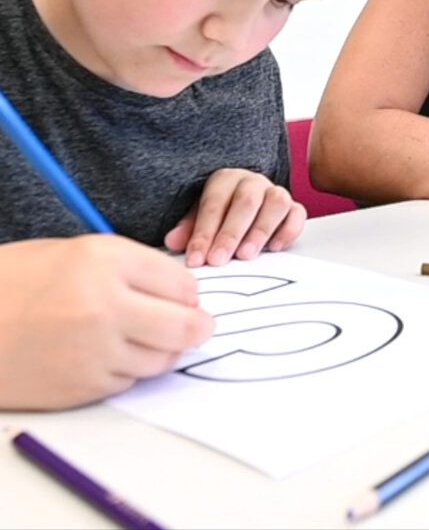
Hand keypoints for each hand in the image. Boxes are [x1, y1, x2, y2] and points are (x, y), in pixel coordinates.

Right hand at [0, 235, 213, 409]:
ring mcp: (96, 351)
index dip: (189, 292)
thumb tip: (181, 293)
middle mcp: (107, 305)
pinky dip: (129, 369)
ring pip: (162, 359)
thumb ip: (129, 268)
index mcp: (106, 260)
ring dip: (164, 350)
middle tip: (200, 326)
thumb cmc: (17, 282)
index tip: (188, 297)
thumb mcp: (77, 252)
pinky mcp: (83, 386)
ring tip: (146, 337)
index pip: (181, 282)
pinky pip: (129, 381)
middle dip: (198, 327)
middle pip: (185, 326)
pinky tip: (108, 354)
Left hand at [164, 169, 305, 265]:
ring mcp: (275, 192)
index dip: (204, 232)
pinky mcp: (294, 207)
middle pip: (245, 201)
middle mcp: (252, 182)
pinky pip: (297, 214)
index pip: (214, 204)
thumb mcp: (199, 218)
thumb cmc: (220, 214)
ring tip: (246, 255)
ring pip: (275, 203)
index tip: (196, 259)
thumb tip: (172, 242)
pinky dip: (289, 230)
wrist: (246, 205)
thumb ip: (189, 229)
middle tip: (219, 260)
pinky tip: (275, 248)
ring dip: (261, 230)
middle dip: (231, 233)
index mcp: (224, 179)